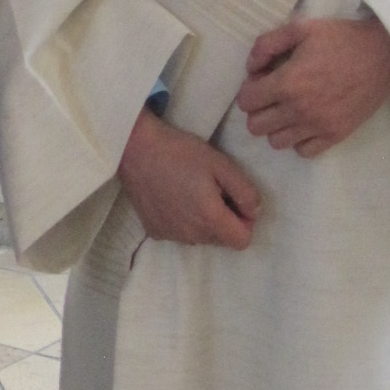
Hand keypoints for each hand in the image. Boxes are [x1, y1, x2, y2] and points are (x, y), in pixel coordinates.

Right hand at [118, 109, 259, 248]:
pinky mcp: (154, 231)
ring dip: (204, 221)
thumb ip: (245, 192)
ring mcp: (170, 236)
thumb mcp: (221, 164)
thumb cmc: (180, 152)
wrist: (135, 149)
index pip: (242, 241)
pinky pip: (180, 234)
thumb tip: (254, 212)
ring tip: (191, 191)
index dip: (246, 221)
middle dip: (225, 220)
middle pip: (222, 240)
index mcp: (209, 219)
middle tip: (213, 190)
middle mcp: (190, 236)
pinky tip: (174, 198)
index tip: (235, 200)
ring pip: (201, 238)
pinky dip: (183, 221)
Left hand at [236, 15, 389, 156]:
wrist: (385, 55)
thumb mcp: (300, 28)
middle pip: (255, 126)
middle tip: (273, 96)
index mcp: (288, 83)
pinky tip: (306, 122)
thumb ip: (267, 44)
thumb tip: (250, 67)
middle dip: (258, 110)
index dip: (249, 89)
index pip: (246, 101)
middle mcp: (299, 110)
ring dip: (276, 126)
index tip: (262, 81)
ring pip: (276, 142)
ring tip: (289, 109)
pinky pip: (303, 151)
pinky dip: (299, 139)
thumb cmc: (342, 39)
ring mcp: (318, 126)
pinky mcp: (335, 136)